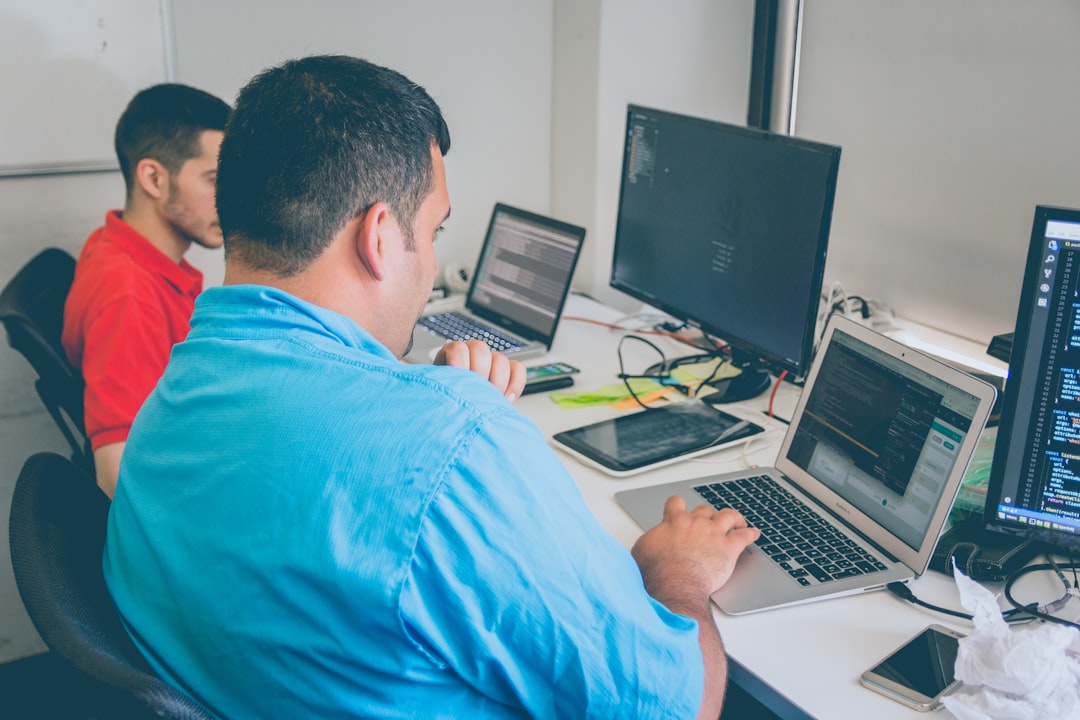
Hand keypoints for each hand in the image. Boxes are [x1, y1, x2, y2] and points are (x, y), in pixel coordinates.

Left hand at [434, 339, 526, 400]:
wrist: (461, 417)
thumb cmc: (447, 403)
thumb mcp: (438, 393)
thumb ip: (442, 386)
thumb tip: (443, 389)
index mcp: (451, 357)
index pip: (458, 347)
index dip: (458, 359)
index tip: (457, 373)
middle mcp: (472, 356)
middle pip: (480, 348)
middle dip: (478, 370)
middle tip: (475, 389)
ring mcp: (491, 364)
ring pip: (500, 359)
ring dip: (496, 380)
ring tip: (489, 397)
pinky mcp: (508, 374)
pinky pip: (518, 369)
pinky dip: (515, 383)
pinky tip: (506, 398)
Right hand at [631, 495, 759, 605]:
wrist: (675, 584)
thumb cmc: (657, 571)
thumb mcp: (642, 550)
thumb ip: (649, 540)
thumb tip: (647, 542)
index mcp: (674, 521)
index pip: (676, 503)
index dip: (679, 505)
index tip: (680, 509)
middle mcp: (696, 523)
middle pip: (705, 509)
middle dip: (707, 514)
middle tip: (708, 521)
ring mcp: (714, 534)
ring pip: (728, 516)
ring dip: (734, 517)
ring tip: (737, 521)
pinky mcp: (729, 549)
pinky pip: (744, 536)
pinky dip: (750, 534)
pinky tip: (753, 534)